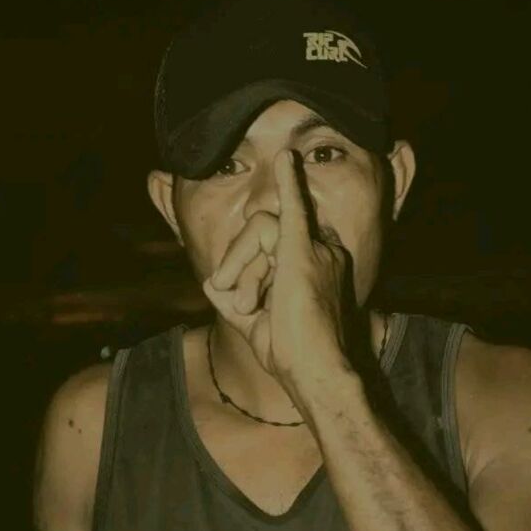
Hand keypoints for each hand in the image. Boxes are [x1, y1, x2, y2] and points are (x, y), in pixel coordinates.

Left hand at [202, 149, 351, 397]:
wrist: (315, 372)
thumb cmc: (292, 354)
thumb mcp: (254, 323)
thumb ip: (233, 299)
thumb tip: (207, 281)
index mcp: (316, 266)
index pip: (273, 246)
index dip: (252, 270)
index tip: (245, 303)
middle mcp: (323, 252)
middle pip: (264, 236)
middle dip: (244, 268)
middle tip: (243, 303)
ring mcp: (317, 249)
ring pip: (260, 231)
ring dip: (244, 266)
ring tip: (247, 302)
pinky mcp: (302, 252)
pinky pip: (293, 207)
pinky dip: (289, 182)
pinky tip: (285, 158)